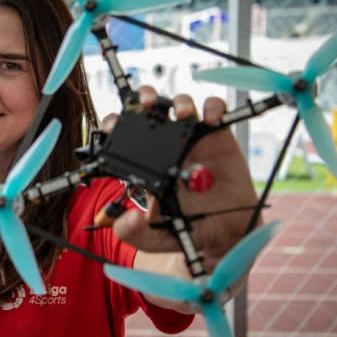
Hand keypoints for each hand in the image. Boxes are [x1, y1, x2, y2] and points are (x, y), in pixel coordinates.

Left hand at [108, 86, 259, 274]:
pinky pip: (215, 112)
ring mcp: (192, 139)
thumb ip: (135, 233)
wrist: (225, 235)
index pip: (123, 136)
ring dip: (179, 102)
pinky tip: (210, 120)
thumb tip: (128, 220)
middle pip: (151, 110)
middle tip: (145, 104)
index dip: (115, 125)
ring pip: (182, 105)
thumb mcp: (155, 237)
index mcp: (146, 163)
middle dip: (144, 99)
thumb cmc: (188, 231)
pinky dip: (213, 108)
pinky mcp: (218, 138)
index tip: (110, 127)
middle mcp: (166, 146)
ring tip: (182, 114)